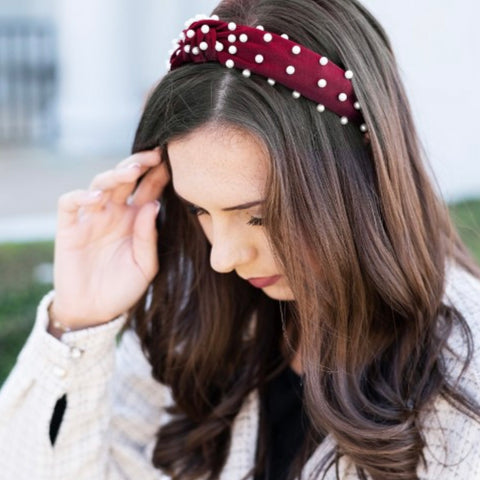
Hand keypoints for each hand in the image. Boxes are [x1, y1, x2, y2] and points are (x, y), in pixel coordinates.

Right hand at [50, 148, 168, 329]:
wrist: (96, 312)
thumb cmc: (124, 288)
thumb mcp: (145, 266)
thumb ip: (148, 237)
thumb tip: (153, 204)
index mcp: (135, 220)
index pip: (148, 189)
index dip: (158, 175)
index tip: (172, 161)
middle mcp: (114, 213)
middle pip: (125, 180)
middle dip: (138, 164)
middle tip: (155, 156)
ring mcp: (91, 218)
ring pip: (100, 184)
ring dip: (115, 175)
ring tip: (131, 171)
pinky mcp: (69, 228)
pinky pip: (69, 203)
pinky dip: (81, 196)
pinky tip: (97, 197)